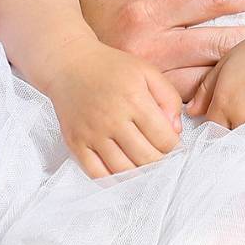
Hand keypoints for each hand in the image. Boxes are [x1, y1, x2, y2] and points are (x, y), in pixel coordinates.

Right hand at [48, 40, 183, 177]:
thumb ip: (170, 98)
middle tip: (158, 153)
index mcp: (134, 99)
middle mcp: (112, 119)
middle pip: (147, 159)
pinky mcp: (76, 143)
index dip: (173, 145)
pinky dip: (113, 179)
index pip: (164, 140)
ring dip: (139, 172)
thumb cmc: (111, 67)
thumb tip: (175, 131)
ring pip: (124, 171)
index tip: (170, 142)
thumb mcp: (148, 72)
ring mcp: (92, 133)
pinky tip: (121, 170)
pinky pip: (97, 174)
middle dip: (159, 161)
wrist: (69, 64)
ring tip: (142, 161)